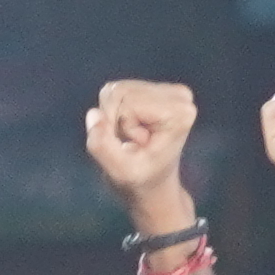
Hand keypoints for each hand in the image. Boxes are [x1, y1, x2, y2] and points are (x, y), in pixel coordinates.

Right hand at [84, 78, 198, 223]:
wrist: (153, 185)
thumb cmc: (140, 182)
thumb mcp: (119, 172)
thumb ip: (102, 145)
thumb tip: (93, 114)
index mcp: (180, 113)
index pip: (127, 103)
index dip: (120, 128)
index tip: (137, 148)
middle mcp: (180, 95)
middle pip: (120, 92)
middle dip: (114, 121)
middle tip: (131, 144)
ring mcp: (168, 90)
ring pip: (115, 90)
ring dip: (113, 118)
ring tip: (130, 139)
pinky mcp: (155, 89)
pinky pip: (116, 91)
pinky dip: (114, 113)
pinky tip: (130, 130)